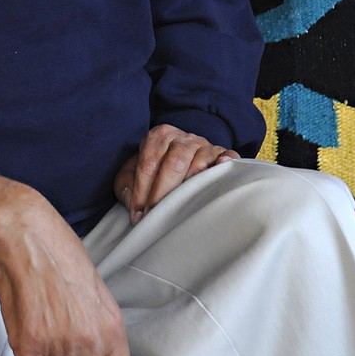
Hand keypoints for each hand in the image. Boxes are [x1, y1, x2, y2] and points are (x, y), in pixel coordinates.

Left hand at [114, 124, 237, 225]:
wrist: (177, 163)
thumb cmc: (152, 174)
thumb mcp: (131, 177)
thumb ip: (126, 187)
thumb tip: (135, 205)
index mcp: (159, 136)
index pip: (149, 163)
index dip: (142, 191)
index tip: (139, 215)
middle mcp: (183, 137)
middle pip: (175, 163)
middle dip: (163, 194)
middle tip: (157, 218)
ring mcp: (205, 146)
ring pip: (201, 163)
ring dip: (192, 187)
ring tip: (182, 208)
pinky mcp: (224, 154)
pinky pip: (228, 157)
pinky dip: (226, 162)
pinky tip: (222, 167)